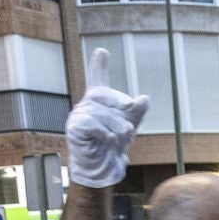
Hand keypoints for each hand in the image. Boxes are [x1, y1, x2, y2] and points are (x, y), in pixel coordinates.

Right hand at [65, 48, 150, 189]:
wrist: (103, 168)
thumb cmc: (114, 145)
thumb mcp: (130, 125)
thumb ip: (137, 112)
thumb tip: (144, 98)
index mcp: (99, 101)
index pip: (97, 79)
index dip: (99, 66)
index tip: (102, 51)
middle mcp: (87, 104)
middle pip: (104, 95)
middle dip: (120, 106)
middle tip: (130, 126)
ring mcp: (78, 115)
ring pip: (100, 112)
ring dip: (116, 126)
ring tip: (121, 137)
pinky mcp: (74, 128)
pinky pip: (92, 124)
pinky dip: (104, 133)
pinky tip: (108, 139)